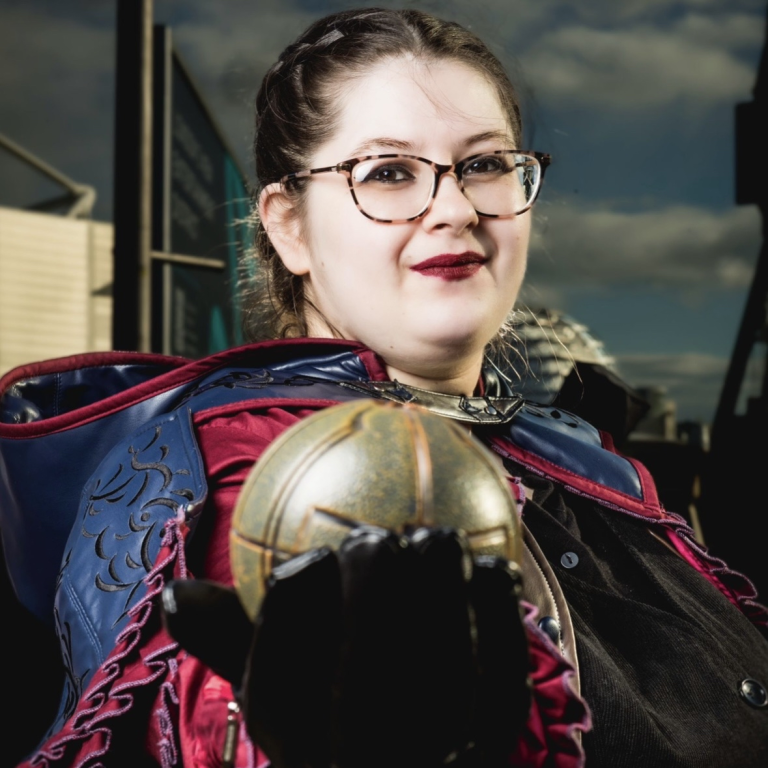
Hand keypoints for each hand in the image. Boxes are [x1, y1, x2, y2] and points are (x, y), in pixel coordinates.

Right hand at [161, 527, 529, 767]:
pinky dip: (498, 620)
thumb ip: (233, 645)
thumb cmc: (329, 716)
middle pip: (370, 681)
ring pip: (442, 676)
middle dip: (373, 592)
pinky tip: (493, 567)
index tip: (310, 558)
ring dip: (440, 591)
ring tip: (434, 535)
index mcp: (299, 758)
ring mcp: (434, 766)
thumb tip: (178, 591)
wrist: (408, 767)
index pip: (282, 693)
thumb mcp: (276, 697)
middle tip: (374, 536)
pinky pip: (502, 682)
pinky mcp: (496, 755)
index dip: (294, 617)